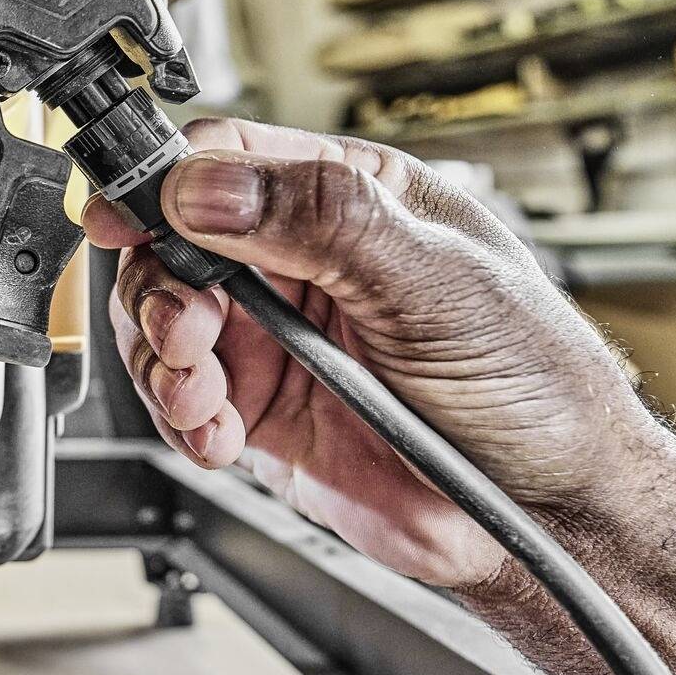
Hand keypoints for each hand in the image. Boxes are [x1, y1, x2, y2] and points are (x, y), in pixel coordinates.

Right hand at [81, 118, 662, 591]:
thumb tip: (209, 186)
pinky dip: (180, 418)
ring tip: (203, 392)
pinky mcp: (258, 409)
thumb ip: (321, 221)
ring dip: (161, 360)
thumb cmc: (536, 385)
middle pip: (170, 242)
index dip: (162, 182)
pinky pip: (179, 401)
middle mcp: (299, 263)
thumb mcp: (434, 282)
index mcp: (348, 199)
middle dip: (159, 289)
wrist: (548, 517)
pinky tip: (219, 432)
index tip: (126, 218)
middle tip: (187, 329)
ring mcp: (273, 338)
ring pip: (159, 322)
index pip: (226, 158)